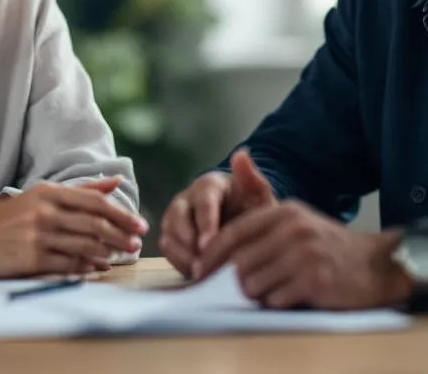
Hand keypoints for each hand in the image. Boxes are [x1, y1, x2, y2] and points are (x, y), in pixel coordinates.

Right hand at [0, 177, 147, 277]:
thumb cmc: (9, 217)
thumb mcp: (42, 195)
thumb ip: (81, 190)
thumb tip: (115, 183)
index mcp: (49, 193)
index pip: (95, 201)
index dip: (121, 214)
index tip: (139, 224)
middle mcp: (45, 212)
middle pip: (94, 224)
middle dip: (120, 236)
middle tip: (136, 243)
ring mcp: (37, 236)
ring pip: (84, 246)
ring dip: (107, 253)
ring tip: (121, 256)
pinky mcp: (31, 259)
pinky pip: (68, 265)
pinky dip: (87, 268)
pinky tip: (98, 268)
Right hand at [159, 149, 275, 277]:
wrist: (245, 223)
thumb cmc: (253, 210)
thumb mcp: (260, 197)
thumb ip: (254, 180)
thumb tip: (241, 153)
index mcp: (209, 185)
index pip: (203, 202)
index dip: (205, 224)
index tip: (209, 245)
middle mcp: (188, 198)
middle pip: (177, 217)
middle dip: (188, 242)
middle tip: (203, 264)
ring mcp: (177, 217)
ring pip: (169, 233)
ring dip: (182, 254)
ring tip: (201, 272)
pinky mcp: (172, 234)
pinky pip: (167, 247)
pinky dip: (178, 261)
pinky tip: (196, 274)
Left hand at [196, 200, 408, 309]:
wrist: (376, 266)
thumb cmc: (326, 246)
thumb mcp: (296, 216)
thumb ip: (261, 193)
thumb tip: (238, 154)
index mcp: (285, 213)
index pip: (233, 235)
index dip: (212, 256)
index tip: (200, 272)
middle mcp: (294, 231)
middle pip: (239, 264)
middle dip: (235, 281)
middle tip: (241, 288)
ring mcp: (305, 256)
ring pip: (254, 285)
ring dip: (257, 294)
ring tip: (272, 290)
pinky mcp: (315, 282)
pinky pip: (276, 301)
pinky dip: (277, 304)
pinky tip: (292, 297)